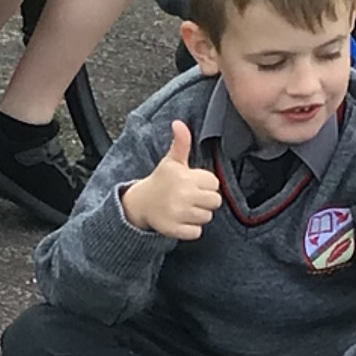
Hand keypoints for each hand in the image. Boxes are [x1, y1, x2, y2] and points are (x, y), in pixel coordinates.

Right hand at [120, 120, 222, 239]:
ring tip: (185, 208)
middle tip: (191, 197)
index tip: (192, 184)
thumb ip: (181, 143)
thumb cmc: (161, 180)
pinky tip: (181, 220)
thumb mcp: (172, 161)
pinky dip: (191, 229)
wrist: (140, 203)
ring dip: (198, 215)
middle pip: (215, 202)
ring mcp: (178, 214)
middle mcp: (183, 195)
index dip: (205, 184)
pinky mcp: (174, 230)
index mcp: (185, 177)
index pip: (214, 184)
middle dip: (205, 200)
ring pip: (207, 217)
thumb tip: (178, 123)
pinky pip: (196, 232)